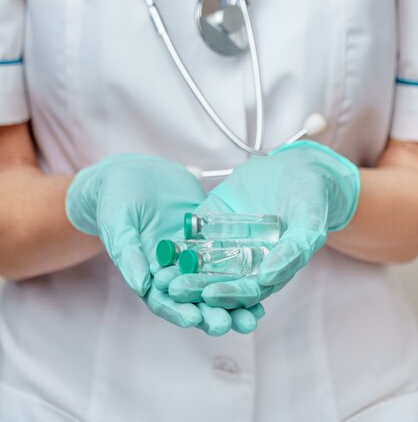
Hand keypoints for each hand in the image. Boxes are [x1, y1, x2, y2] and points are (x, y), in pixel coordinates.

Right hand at [65, 154, 263, 333]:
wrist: (134, 171)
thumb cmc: (116, 196)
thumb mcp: (118, 222)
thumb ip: (128, 252)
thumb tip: (141, 284)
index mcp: (146, 273)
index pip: (163, 300)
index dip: (178, 311)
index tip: (195, 319)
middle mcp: (171, 270)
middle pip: (193, 299)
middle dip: (213, 313)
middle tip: (234, 323)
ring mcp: (191, 255)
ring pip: (213, 283)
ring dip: (233, 300)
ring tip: (255, 313)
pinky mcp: (207, 238)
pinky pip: (226, 257)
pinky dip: (242, 270)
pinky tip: (262, 280)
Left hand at [169, 141, 359, 309]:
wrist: (296, 167)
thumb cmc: (310, 197)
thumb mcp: (310, 222)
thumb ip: (294, 250)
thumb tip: (268, 277)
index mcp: (271, 270)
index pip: (247, 290)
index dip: (230, 294)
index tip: (211, 295)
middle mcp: (246, 261)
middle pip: (218, 281)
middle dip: (197, 288)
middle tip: (175, 290)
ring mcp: (227, 242)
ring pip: (201, 263)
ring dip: (181, 271)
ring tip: (161, 276)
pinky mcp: (211, 222)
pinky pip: (192, 235)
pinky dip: (177, 243)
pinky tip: (162, 247)